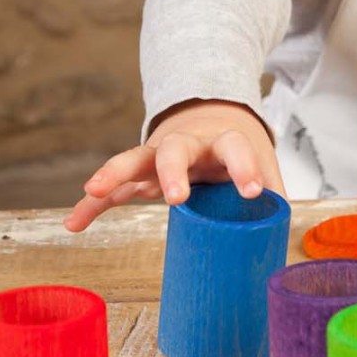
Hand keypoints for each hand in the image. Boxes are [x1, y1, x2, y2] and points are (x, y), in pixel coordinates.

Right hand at [64, 99, 284, 232]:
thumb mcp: (262, 164)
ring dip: (113, 173)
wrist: (210, 117)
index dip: (245, 168)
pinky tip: (74, 224)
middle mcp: (188, 143)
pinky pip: (113, 190)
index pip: (236, 148)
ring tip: (93, 189)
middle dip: (172, 171)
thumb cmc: (238, 151)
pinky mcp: (140, 173)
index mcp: (224, 141)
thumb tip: (282, 239)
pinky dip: (92, 206)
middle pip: (175, 149)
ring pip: (134, 159)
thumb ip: (272, 195)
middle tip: (175, 197)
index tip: (253, 191)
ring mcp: (159, 155)